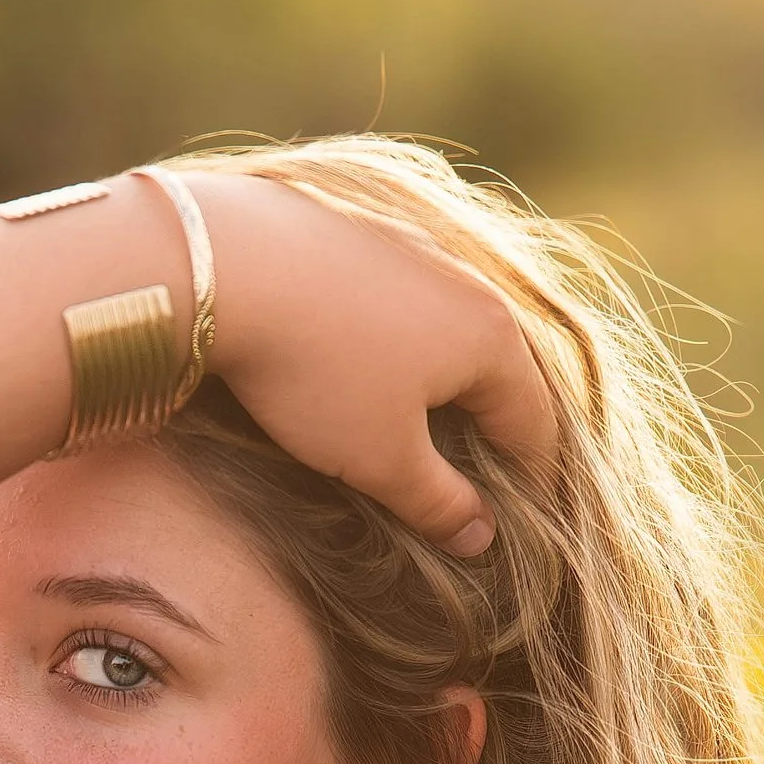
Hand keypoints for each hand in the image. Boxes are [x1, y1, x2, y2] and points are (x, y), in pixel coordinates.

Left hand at [185, 165, 557, 554]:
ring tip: (422, 424)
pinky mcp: (366, 228)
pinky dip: (403, 337)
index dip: (531, 483)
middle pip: (504, 370)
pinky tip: (366, 359)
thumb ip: (439, 502)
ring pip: (455, 326)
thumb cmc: (316, 373)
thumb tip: (481, 535)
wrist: (227, 261)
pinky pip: (405, 296)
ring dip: (449, 378)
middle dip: (494, 428)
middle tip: (472, 482)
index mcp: (494, 339)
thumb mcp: (380, 459)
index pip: (535, 425)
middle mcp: (470, 281)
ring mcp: (417, 245)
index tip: (510, 523)